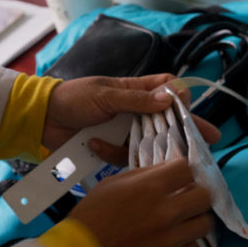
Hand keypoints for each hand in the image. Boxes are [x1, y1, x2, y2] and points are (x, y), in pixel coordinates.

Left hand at [43, 75, 220, 165]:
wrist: (42, 120)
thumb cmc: (73, 98)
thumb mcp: (105, 95)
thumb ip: (136, 99)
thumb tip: (170, 98)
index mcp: (134, 90)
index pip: (167, 89)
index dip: (179, 97)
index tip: (187, 110)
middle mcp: (134, 111)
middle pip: (166, 121)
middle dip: (183, 132)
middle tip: (206, 143)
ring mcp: (123, 131)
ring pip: (149, 143)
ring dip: (144, 149)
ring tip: (134, 150)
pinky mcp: (112, 149)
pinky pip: (124, 157)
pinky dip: (110, 153)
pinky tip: (95, 145)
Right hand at [68, 158, 213, 246]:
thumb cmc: (92, 216)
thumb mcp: (113, 183)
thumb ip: (145, 175)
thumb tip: (169, 169)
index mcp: (148, 188)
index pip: (187, 168)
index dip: (184, 170)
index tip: (180, 175)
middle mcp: (165, 213)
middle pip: (205, 195)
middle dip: (196, 193)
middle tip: (186, 196)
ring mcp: (169, 240)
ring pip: (204, 223)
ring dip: (193, 219)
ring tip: (180, 220)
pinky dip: (185, 243)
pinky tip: (171, 240)